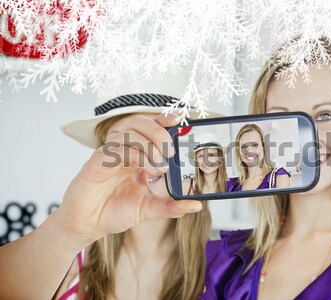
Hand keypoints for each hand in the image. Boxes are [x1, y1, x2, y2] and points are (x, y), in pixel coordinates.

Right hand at [54, 113, 202, 243]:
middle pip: (139, 123)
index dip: (163, 120)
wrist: (88, 225)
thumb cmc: (114, 211)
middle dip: (159, 132)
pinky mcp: (96, 163)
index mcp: (135, 155)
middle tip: (171, 152)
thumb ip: (172, 206)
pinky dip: (136, 155)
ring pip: (128, 132)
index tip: (179, 121)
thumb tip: (197, 205)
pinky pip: (116, 149)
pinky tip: (147, 170)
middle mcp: (122, 151)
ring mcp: (109, 155)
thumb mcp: (150, 208)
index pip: (149, 128)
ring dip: (149, 144)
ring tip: (160, 165)